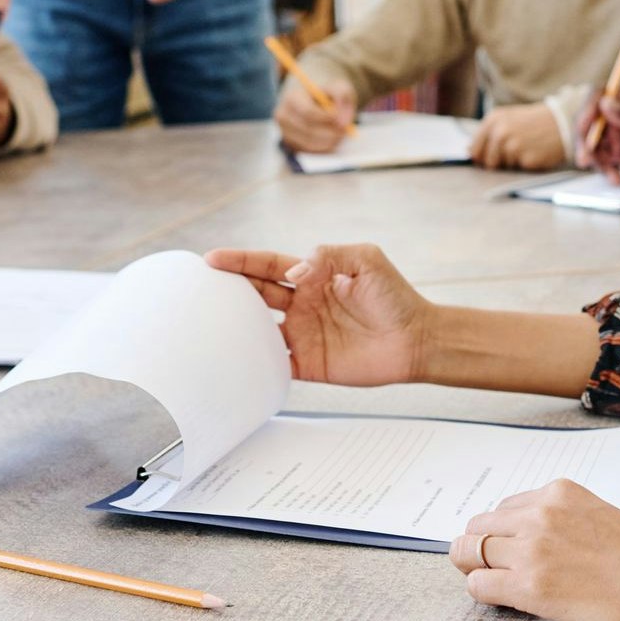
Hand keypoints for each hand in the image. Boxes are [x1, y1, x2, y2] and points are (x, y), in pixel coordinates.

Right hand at [204, 244, 434, 387]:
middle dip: (229, 288)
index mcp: (312, 276)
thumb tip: (296, 273)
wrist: (416, 339)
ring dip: (236, 326)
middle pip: (256, 294)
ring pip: (258, 329)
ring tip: (210, 323)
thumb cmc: (395, 295)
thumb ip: (329, 256)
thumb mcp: (366, 259)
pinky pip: (275, 364)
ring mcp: (303, 334)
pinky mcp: (309, 363)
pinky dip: (255, 364)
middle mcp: (302, 304)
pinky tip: (237, 361)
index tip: (213, 259)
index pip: (268, 265)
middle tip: (203, 287)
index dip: (240, 261)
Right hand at [273, 75, 357, 152]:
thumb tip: (341, 122)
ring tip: (341, 135)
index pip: (308, 112)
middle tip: (345, 132)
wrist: (315, 102)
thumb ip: (342, 97)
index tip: (341, 120)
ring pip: (309, 144)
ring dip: (328, 142)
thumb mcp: (338, 87)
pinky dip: (323, 149)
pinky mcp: (290, 145)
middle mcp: (283, 116)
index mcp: (292, 98)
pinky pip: (308, 152)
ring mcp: (285, 132)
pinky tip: (332, 140)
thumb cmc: (328, 95)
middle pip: (308, 130)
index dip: (326, 118)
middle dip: (330, 133)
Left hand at [448, 479, 619, 620]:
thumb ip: (567, 522)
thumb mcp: (601, 519)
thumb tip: (547, 542)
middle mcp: (540, 514)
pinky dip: (481, 591)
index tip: (504, 546)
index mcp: (560, 493)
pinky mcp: (528, 586)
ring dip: (475, 567)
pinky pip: (478, 584)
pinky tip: (497, 597)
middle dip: (480, 546)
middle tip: (487, 566)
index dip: (502, 531)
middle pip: (480, 525)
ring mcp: (531, 549)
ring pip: (469, 550)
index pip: (506, 507)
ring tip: (488, 581)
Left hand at [468, 104, 565, 170]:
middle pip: (488, 161)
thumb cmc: (532, 122)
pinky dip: (525, 165)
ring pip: (503, 166)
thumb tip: (469, 153)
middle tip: (514, 151)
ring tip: (526, 148)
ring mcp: (513, 146)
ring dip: (513, 162)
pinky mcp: (526, 158)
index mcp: (493, 120)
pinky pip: (518, 169)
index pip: (475, 150)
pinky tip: (534, 152)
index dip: (481, 157)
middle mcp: (500, 132)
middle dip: (498, 161)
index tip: (489, 158)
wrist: (561, 123)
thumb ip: (487, 134)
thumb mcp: (508, 119)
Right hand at [577, 87, 619, 181]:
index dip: (587, 110)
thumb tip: (604, 103)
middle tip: (585, 159)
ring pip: (592, 145)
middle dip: (585, 142)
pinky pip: (602, 160)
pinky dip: (606, 170)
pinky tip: (617, 179)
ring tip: (613, 176)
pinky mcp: (616, 151)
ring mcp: (614, 133)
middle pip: (588, 123)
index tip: (584, 127)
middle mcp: (615, 113)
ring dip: (597, 161)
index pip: (597, 97)